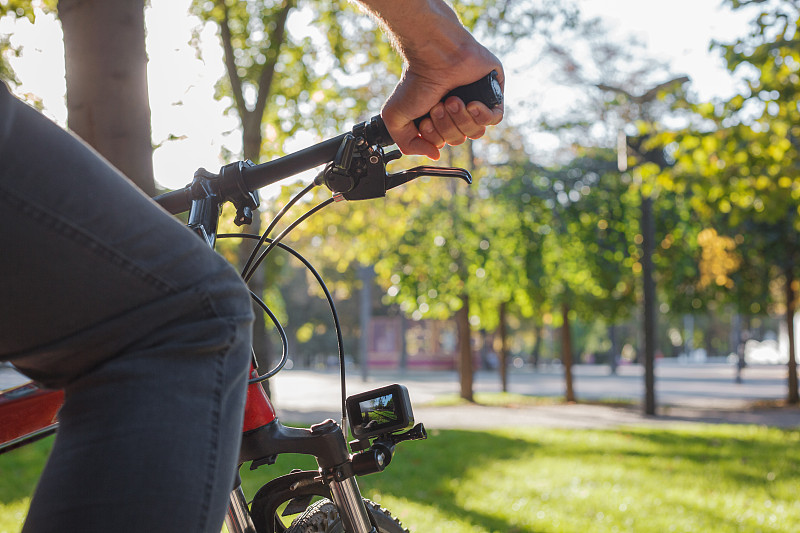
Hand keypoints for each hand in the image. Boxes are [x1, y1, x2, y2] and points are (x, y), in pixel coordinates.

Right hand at [382, 57, 504, 159]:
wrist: (435, 55)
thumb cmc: (415, 82)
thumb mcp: (394, 118)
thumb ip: (408, 144)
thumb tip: (434, 154)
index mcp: (437, 118)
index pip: (442, 143)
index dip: (435, 137)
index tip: (426, 120)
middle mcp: (456, 112)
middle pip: (458, 139)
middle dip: (447, 126)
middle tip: (438, 105)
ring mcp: (475, 103)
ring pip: (476, 132)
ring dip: (462, 119)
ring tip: (453, 100)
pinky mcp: (492, 94)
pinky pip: (494, 119)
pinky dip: (482, 115)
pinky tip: (472, 104)